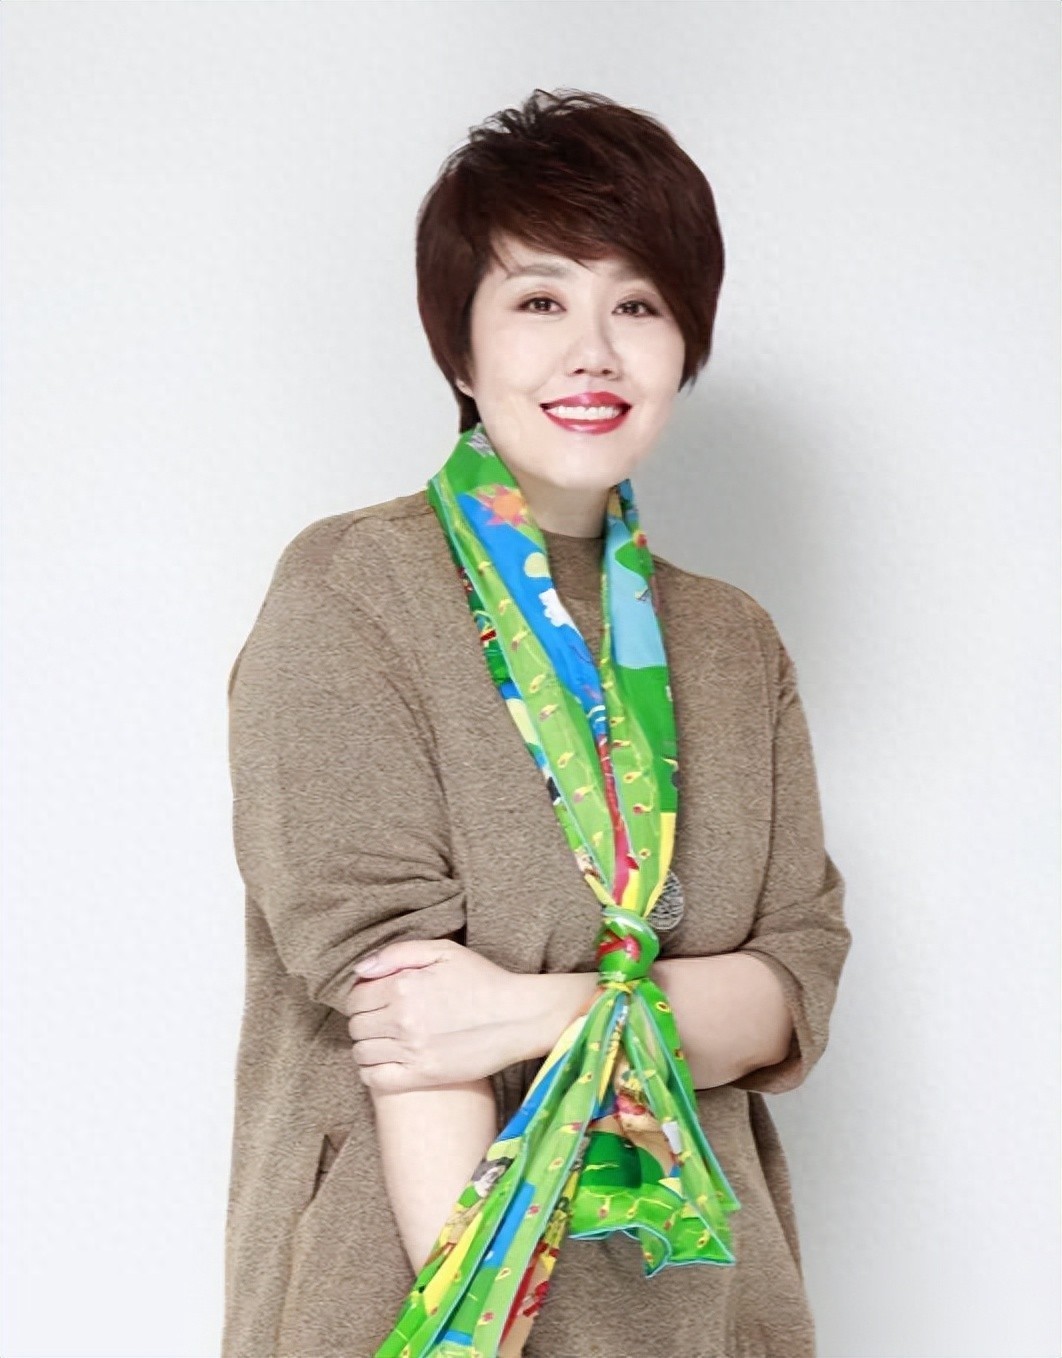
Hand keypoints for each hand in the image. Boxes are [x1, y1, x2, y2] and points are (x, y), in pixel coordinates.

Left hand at [344, 939, 535, 1092]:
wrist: (518, 1016)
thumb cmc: (483, 980)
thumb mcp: (444, 952)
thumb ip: (397, 954)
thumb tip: (360, 970)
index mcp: (403, 986)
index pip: (355, 997)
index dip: (361, 995)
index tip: (374, 998)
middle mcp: (402, 1020)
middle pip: (356, 1025)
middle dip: (363, 1019)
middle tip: (381, 1017)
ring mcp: (412, 1051)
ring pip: (361, 1052)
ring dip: (366, 1044)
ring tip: (384, 1039)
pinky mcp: (423, 1075)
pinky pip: (375, 1079)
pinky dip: (370, 1071)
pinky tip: (383, 1061)